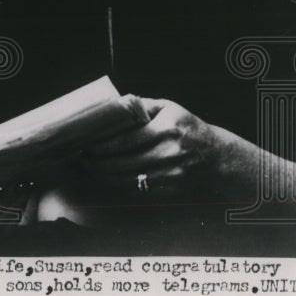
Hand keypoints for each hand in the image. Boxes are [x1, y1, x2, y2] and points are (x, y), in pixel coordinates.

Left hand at [77, 98, 222, 196]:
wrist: (216, 156)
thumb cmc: (187, 127)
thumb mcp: (169, 108)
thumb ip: (141, 105)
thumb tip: (112, 104)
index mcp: (167, 129)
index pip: (127, 140)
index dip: (103, 146)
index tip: (85, 146)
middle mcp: (170, 152)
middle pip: (125, 162)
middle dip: (98, 163)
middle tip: (79, 160)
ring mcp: (172, 174)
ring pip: (130, 179)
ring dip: (104, 177)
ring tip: (86, 170)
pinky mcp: (172, 189)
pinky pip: (139, 190)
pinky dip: (120, 186)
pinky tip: (105, 180)